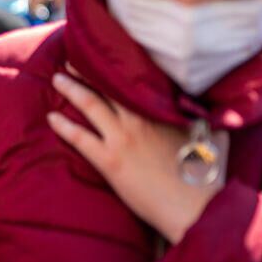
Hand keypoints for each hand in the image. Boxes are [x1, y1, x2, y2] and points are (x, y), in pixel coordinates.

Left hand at [48, 71, 226, 242]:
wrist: (194, 206)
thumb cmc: (205, 175)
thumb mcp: (211, 135)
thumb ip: (201, 117)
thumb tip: (204, 106)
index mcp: (162, 111)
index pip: (135, 82)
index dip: (119, 68)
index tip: (106, 54)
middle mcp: (139, 119)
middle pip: (108, 87)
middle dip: (88, 71)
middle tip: (72, 59)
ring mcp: (122, 138)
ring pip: (90, 105)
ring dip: (71, 89)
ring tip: (57, 78)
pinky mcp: (109, 160)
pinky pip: (79, 137)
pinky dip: (63, 126)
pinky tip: (50, 117)